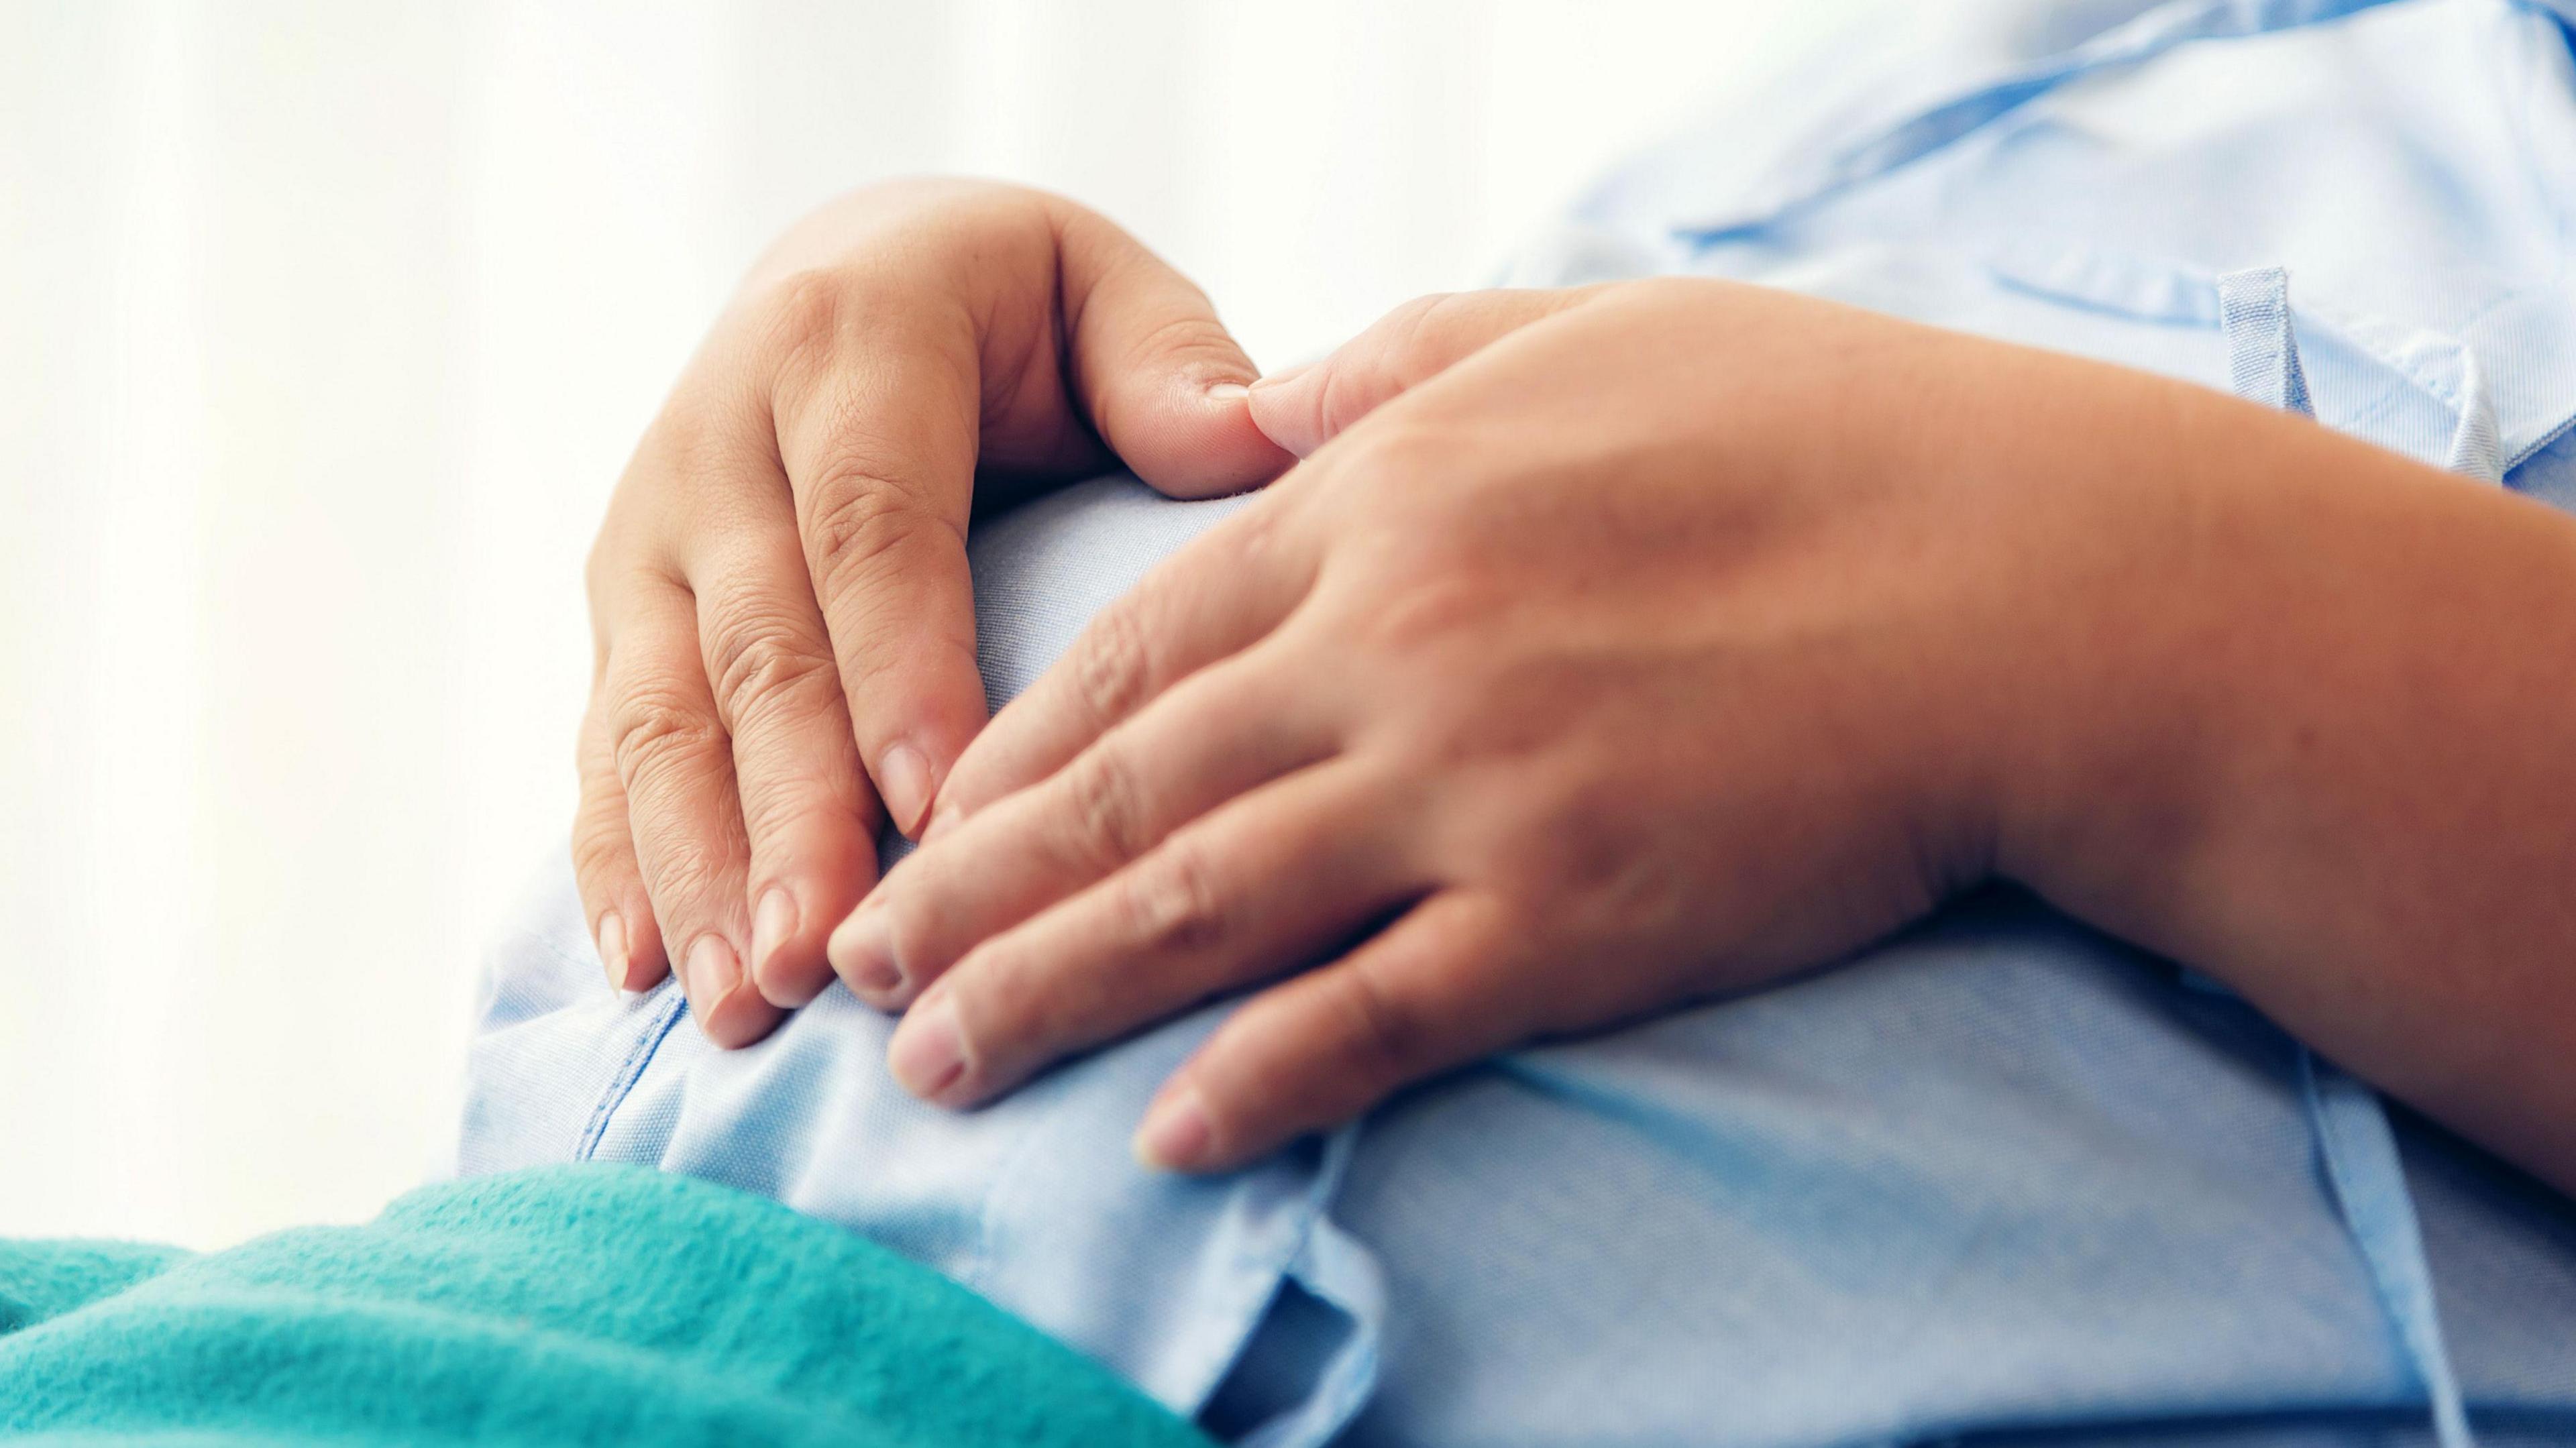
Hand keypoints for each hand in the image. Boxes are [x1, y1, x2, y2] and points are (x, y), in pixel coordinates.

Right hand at [576, 180, 1289, 1044]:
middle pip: (756, 648)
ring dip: (697, 868)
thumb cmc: (1013, 311)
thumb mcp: (1097, 291)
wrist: (839, 274)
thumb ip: (1169, 366)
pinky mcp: (619, 612)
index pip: (871, 525)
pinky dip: (619, 861)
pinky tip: (649, 970)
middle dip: (788, 817)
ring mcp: (649, 534)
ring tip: (744, 1006)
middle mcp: (717, 437)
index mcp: (846, 342)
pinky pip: (606, 745)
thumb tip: (1259, 438)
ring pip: (661, 716)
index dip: (900, 672)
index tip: (943, 818)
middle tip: (826, 960)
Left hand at [827, 279, 2216, 1167]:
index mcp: (1381, 504)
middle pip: (1122, 792)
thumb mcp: (1583, 327)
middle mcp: (1391, 651)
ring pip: (1203, 911)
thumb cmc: (1824, 430)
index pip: (1137, 645)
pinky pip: (1377, 1015)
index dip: (1008, 746)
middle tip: (852, 968)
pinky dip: (1262, 1077)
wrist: (2034, 578)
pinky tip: (1171, 1131)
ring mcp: (1475, 793)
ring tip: (938, 1065)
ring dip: (1050, 995)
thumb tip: (1253, 410)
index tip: (921, 812)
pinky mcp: (1577, 920)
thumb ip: (1391, 365)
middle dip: (967, 889)